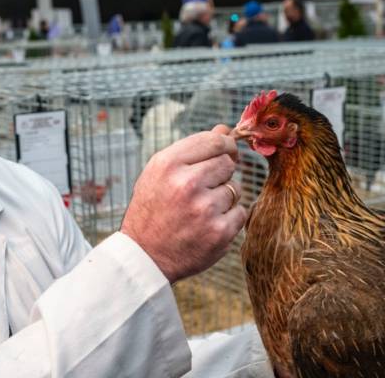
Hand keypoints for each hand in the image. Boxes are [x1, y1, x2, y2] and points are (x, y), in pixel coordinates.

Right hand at [121, 124, 246, 282]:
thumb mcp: (159, 173)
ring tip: (199, 210)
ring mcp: (205, 208)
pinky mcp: (220, 232)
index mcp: (168, 164)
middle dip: (220, 173)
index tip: (225, 153)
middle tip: (202, 189)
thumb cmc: (152, 210)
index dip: (224, 145)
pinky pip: (240, 212)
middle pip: (227, 163)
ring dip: (223, 197)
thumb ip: (191, 150)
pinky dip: (228, 218)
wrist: (144, 256)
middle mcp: (186, 183)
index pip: (214, 141)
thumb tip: (224, 129)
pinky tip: (207, 224)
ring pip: (235, 188)